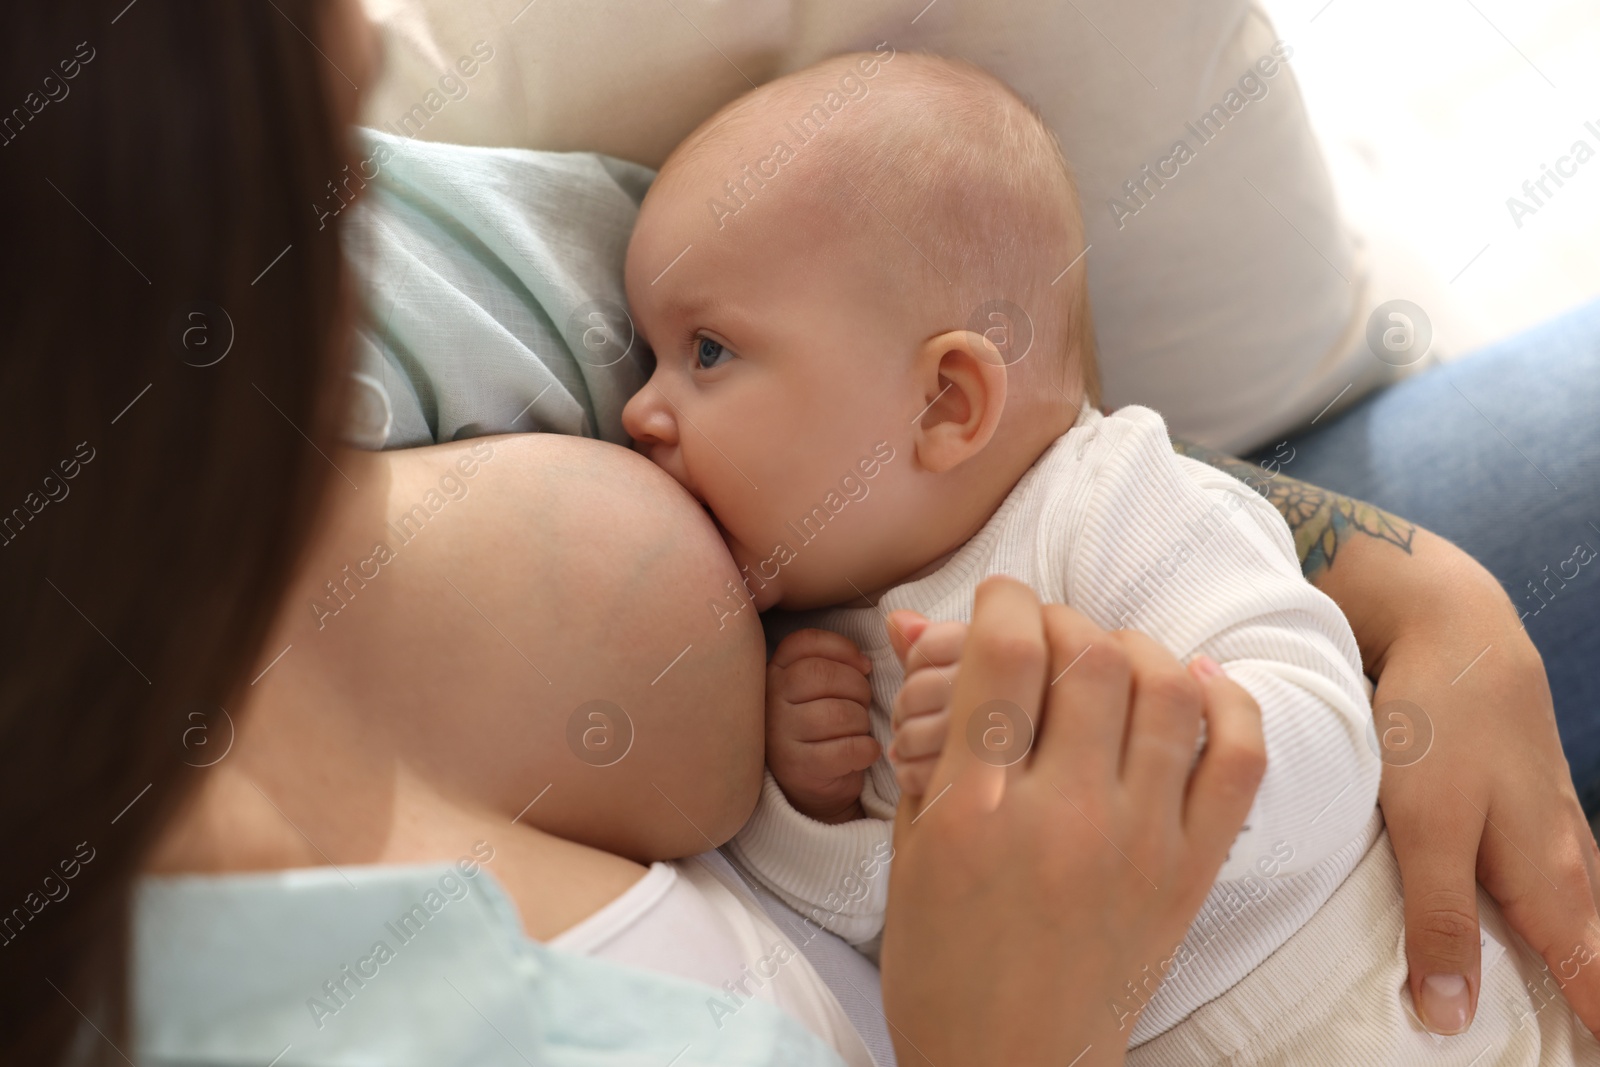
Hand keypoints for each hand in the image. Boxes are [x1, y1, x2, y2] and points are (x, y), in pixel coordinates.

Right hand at [765, 628, 880, 823]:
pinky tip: (862, 753)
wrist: (809, 787)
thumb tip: (865, 661)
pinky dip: (866, 750)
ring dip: (862, 722)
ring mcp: (780, 735)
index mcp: (774, 672)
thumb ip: (834, 663)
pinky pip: (848, 748)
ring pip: (838, 713)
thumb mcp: (818, 689)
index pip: (804, 642)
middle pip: (823, 675)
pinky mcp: (798, 768)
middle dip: (857, 688)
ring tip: (858, 730)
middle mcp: (770, 700)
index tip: (863, 666)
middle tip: (862, 704)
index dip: (842, 649)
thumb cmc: (822, 727)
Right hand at [880, 578, 1265, 1066]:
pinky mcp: (1190, 874)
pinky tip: (1193, 684)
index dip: (1003, 600)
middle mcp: (1063, 817)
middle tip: (1046, 639)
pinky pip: (1237, 760)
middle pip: (1091, 656)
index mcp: (976, 809)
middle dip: (1065, 621)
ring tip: (1108, 663)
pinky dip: (1226, 704)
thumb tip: (914, 623)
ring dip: (1136, 650)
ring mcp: (1138, 845)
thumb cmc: (940, 964)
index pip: (1007, 652)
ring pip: (1167, 689)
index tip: (998, 604)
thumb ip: (924, 731)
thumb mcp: (909, 846)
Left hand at [1367, 549, 1599, 1036]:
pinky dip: (1544, 912)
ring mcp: (1551, 824)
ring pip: (1571, 912)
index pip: (1594, 983)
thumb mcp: (1427, 829)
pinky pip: (1545, 875)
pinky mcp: (1525, 797)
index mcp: (1550, 881)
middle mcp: (1565, 858)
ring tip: (1565, 1008)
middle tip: (1577, 1043)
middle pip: (1592, 953)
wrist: (1454, 627)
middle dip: (1591, 1005)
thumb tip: (1450, 1019)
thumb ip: (1441, 920)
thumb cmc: (1440, 726)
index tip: (1586, 1061)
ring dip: (1571, 959)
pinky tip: (1526, 922)